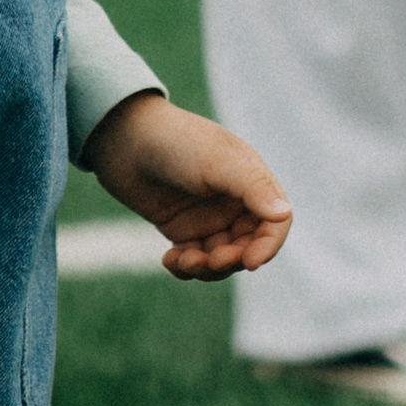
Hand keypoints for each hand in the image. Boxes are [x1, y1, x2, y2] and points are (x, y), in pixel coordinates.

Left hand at [81, 90, 291, 280]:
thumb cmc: (174, 141)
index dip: (269, 245)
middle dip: (232, 260)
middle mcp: (234, 202)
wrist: (122, 137)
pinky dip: (185, 266)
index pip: (275, 222)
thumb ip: (252, 187)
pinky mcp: (182, 229)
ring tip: (183, 261)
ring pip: (221, 258)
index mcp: (252, 181)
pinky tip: (169, 260)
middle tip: (210, 260)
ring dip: (207, 268)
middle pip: (249, 246)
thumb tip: (283, 213)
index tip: (250, 263)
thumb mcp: (217, 162)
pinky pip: (194, 259)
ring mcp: (208, 217)